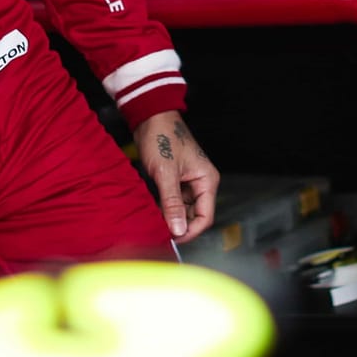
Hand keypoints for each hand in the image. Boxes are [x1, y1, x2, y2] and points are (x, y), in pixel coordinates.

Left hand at [134, 111, 218, 244]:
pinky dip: (165, 208)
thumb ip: (172, 203)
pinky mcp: (175, 180)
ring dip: (170, 217)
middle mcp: (201, 182)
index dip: (190, 231)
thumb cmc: (162, 137)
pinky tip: (154, 211)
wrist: (150, 117)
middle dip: (179, 225)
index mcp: (207, 180)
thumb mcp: (166, 173)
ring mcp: (188, 182)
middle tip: (160, 232)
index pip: (205, 217)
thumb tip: (178, 230)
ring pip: (183, 210)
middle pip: (194, 216)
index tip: (173, 239)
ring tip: (155, 222)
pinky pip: (174, 201)